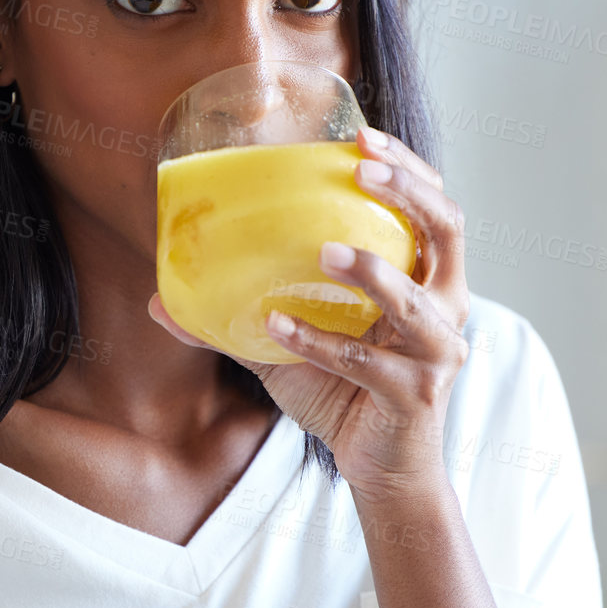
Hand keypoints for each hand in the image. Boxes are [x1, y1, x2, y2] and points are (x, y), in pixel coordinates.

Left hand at [149, 126, 470, 497]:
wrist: (380, 470)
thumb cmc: (343, 395)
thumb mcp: (286, 348)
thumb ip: (235, 318)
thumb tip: (158, 298)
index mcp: (428, 280)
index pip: (436, 206)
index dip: (408, 168)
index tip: (362, 137)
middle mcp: (447, 307)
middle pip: (448, 230)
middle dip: (407, 192)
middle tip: (359, 169)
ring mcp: (437, 352)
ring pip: (415, 299)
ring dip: (371, 271)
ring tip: (325, 250)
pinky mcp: (415, 394)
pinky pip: (365, 361)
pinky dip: (319, 342)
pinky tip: (277, 327)